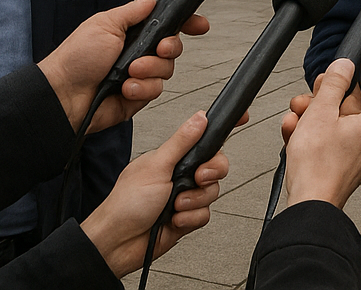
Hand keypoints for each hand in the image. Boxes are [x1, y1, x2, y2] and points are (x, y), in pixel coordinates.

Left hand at [37, 0, 209, 132]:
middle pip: (173, 47)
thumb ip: (132, 12)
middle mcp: (137, 53)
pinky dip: (142, 88)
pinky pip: (156, 90)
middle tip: (157, 49)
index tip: (199, 25)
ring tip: (129, 72)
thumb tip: (150, 0)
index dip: (186, 23)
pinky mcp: (138, 96)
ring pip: (167, 70)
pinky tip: (126, 88)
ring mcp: (139, 75)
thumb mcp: (104, 24)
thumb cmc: (75, 59)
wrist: (64, 95)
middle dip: (168, 48)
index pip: (166, 24)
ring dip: (150, 70)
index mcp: (130, 33)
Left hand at [79, 110, 227, 276]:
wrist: (117, 243)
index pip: (202, 139)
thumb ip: (181, 142)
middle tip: (198, 177)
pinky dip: (190, 218)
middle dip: (210, 173)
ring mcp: (184, 196)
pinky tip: (174, 220)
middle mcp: (180, 175)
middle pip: (216, 166)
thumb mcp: (156, 166)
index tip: (242, 119)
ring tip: (174, 205)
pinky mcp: (187, 218)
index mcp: (172, 158)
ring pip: (212, 192)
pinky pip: (205, 214)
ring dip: (194, 201)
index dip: (221, 130)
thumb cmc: (125, 203)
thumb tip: (199, 118)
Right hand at [280, 58, 360, 209]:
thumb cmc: (316, 166)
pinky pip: (331, 141)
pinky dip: (314, 134)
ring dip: (314, 114)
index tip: (360, 62)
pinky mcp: (344, 166)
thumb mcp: (321, 112)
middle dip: (328, 95)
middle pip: (353, 105)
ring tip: (295, 115)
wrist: (309, 205)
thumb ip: (334, 84)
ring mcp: (359, 155)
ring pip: (338, 122)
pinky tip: (294, 132)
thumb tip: (344, 66)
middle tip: (313, 91)